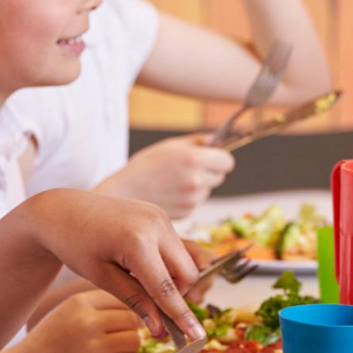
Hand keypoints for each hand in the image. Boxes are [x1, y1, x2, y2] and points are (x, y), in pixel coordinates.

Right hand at [15, 290, 144, 352]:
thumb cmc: (52, 337)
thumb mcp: (68, 309)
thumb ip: (97, 304)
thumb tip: (136, 304)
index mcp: (80, 303)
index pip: (122, 299)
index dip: (127, 310)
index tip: (123, 319)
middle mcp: (88, 322)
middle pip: (133, 320)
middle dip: (131, 328)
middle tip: (121, 335)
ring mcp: (94, 347)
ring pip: (134, 341)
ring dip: (130, 346)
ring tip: (117, 349)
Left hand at [20, 189, 204, 338]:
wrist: (62, 210)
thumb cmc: (75, 244)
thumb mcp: (102, 278)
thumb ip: (135, 301)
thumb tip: (159, 329)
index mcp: (138, 241)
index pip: (167, 288)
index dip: (182, 316)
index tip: (196, 336)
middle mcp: (156, 224)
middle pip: (187, 273)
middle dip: (177, 295)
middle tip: (153, 307)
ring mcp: (160, 216)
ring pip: (184, 260)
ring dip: (171, 278)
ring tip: (139, 282)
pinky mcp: (159, 214)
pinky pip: (174, 246)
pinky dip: (165, 263)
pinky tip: (139, 266)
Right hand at [109, 135, 235, 220]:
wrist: (125, 192)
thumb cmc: (146, 165)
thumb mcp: (169, 145)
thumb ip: (196, 141)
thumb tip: (214, 140)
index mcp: (194, 159)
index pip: (227, 161)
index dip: (221, 158)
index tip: (214, 158)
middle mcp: (197, 180)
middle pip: (220, 176)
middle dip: (210, 171)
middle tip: (190, 167)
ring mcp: (193, 199)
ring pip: (207, 190)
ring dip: (198, 185)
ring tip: (174, 180)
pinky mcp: (187, 212)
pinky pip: (196, 202)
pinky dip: (188, 198)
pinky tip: (170, 192)